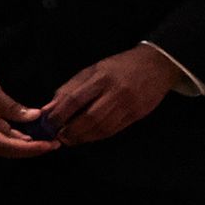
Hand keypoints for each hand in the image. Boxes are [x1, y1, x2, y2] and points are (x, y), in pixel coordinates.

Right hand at [0, 64, 44, 157]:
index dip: (30, 148)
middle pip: (7, 150)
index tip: (50, 145)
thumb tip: (36, 117)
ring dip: (26, 143)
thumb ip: (12, 107)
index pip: (7, 146)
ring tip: (47, 139)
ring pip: (5, 145)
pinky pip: (1, 137)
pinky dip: (17, 136)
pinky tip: (33, 133)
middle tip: (55, 143)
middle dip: (31, 148)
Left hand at [28, 43, 187, 147]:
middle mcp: (115, 92)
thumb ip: (70, 88)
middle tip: (58, 136)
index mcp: (101, 77)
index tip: (47, 123)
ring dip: (83, 137)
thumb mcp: (92, 70)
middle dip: (70, 130)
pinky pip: (114, 130)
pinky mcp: (137, 114)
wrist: (156, 65)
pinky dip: (97, 136)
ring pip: (102, 127)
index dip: (59, 114)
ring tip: (70, 139)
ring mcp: (128, 104)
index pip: (75, 99)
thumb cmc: (119, 66)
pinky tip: (87, 137)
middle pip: (89, 117)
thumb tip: (49, 108)